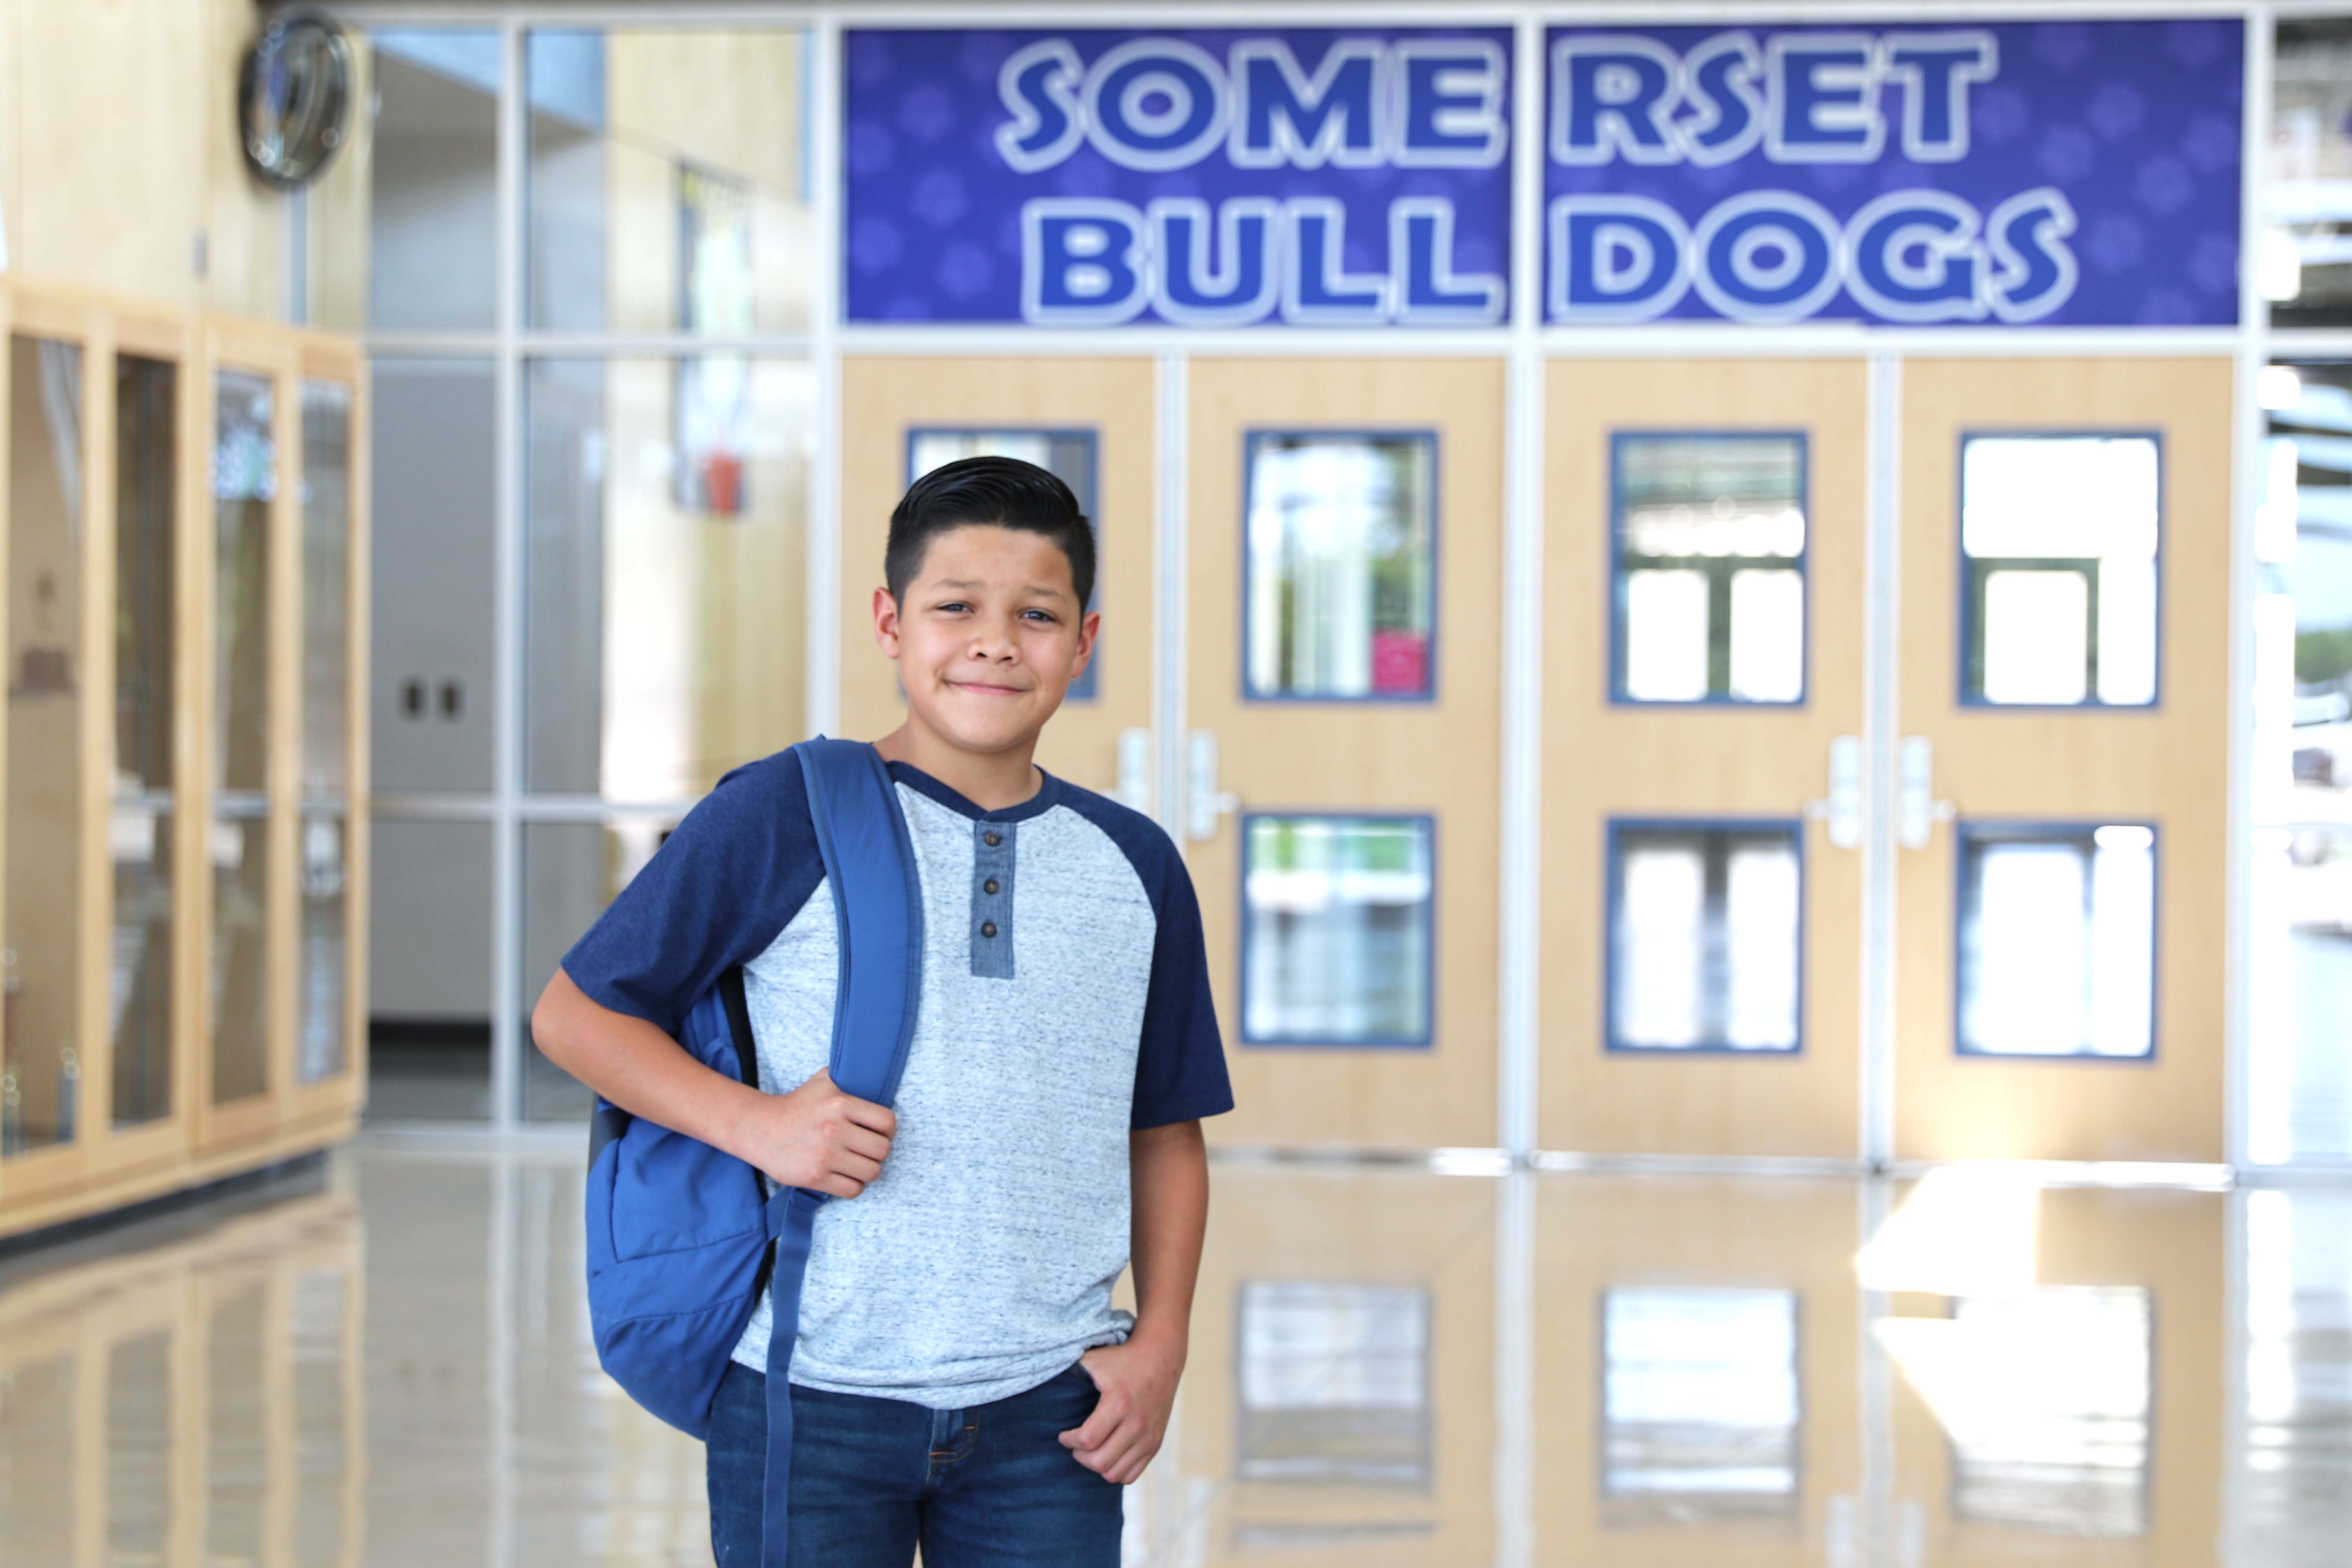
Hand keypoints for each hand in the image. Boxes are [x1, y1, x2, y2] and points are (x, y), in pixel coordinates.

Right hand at [728, 1067, 893, 1197]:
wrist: (760, 1128)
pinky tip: (845, 1175)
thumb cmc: (796, 1105)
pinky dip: (853, 1185)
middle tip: (866, 1149)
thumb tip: (874, 1076)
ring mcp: (825, 1156)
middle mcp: (834, 1130)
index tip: (880, 1132)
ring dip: (867, 1170)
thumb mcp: (823, 1081)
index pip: (886, 1122)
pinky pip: (853, 1190)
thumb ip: (849, 1077)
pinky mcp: (815, 1177)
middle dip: (878, 1151)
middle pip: (882, 1150)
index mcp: (840, 1104)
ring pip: (871, 1172)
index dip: (888, 1130)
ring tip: (857, 1163)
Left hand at [1060, 1335, 1183, 1484]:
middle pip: (1100, 1462)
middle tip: (1075, 1444)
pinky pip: (1132, 1474)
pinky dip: (1116, 1471)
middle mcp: (1136, 1424)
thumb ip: (1068, 1370)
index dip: (1069, 1441)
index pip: (1087, 1440)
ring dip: (1097, 1466)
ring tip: (1090, 1451)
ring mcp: (1148, 1436)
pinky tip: (1108, 1454)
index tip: (1064, 1435)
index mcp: (1118, 1403)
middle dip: (1080, 1456)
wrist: (1160, 1357)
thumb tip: (1035, 1377)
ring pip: (1115, 1473)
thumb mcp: (1094, 1359)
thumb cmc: (1121, 1359)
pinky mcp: (1155, 1443)